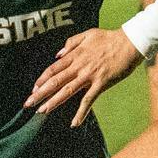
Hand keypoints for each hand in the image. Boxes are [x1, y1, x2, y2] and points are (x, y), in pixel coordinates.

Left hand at [28, 28, 143, 125]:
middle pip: (55, 81)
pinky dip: (81, 112)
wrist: (130, 42)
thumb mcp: (88, 34)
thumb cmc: (110, 38)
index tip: (33, 88)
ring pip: (67, 91)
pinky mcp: (101, 83)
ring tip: (42, 111)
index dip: (42, 79)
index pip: (53, 68)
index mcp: (75, 55)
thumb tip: (58, 54)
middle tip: (28, 104)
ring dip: (54, 102)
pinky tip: (74, 123)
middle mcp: (79, 66)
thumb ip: (71, 42)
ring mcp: (89, 75)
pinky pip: (89, 100)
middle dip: (40, 93)